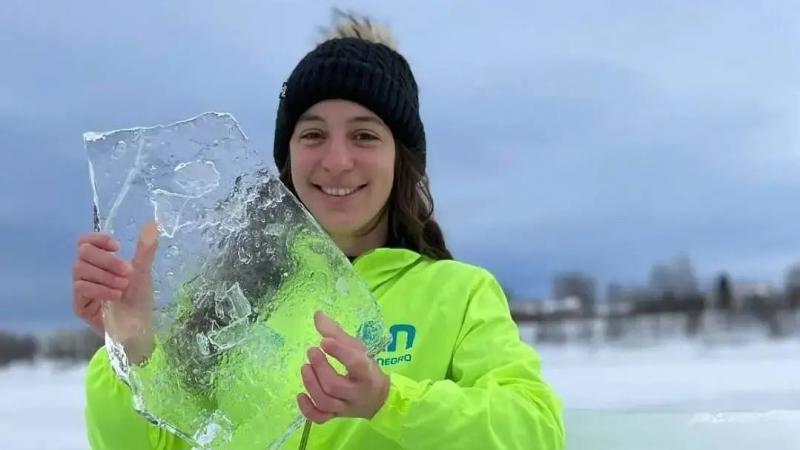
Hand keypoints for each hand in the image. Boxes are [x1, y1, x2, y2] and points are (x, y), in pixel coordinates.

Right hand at [72, 221, 158, 362]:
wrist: (139, 326)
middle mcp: (87, 272)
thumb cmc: (139, 299)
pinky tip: (116, 295)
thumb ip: (145, 250)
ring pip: (80, 269)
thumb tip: (152, 224)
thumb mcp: (144, 272)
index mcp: (100, 262)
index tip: (118, 247)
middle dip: (108, 261)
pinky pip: (81, 287)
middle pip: (84, 253)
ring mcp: (81, 288)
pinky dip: (101, 289)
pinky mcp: (79, 305)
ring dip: (106, 276)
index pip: (85, 241)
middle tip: (128, 272)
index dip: (98, 239)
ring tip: (124, 286)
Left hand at [297, 311, 389, 423]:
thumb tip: (317, 315)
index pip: (355, 364)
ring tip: (305, 367)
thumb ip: (336, 333)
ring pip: (326, 402)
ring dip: (311, 384)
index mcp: (367, 373)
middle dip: (320, 368)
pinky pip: (321, 418)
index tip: (324, 341)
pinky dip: (308, 409)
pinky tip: (300, 395)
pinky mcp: (337, 417)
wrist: (378, 398)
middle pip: (334, 385)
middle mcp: (357, 394)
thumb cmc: (365, 369)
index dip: (339, 352)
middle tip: (312, 351)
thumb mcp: (356, 348)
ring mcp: (346, 408)